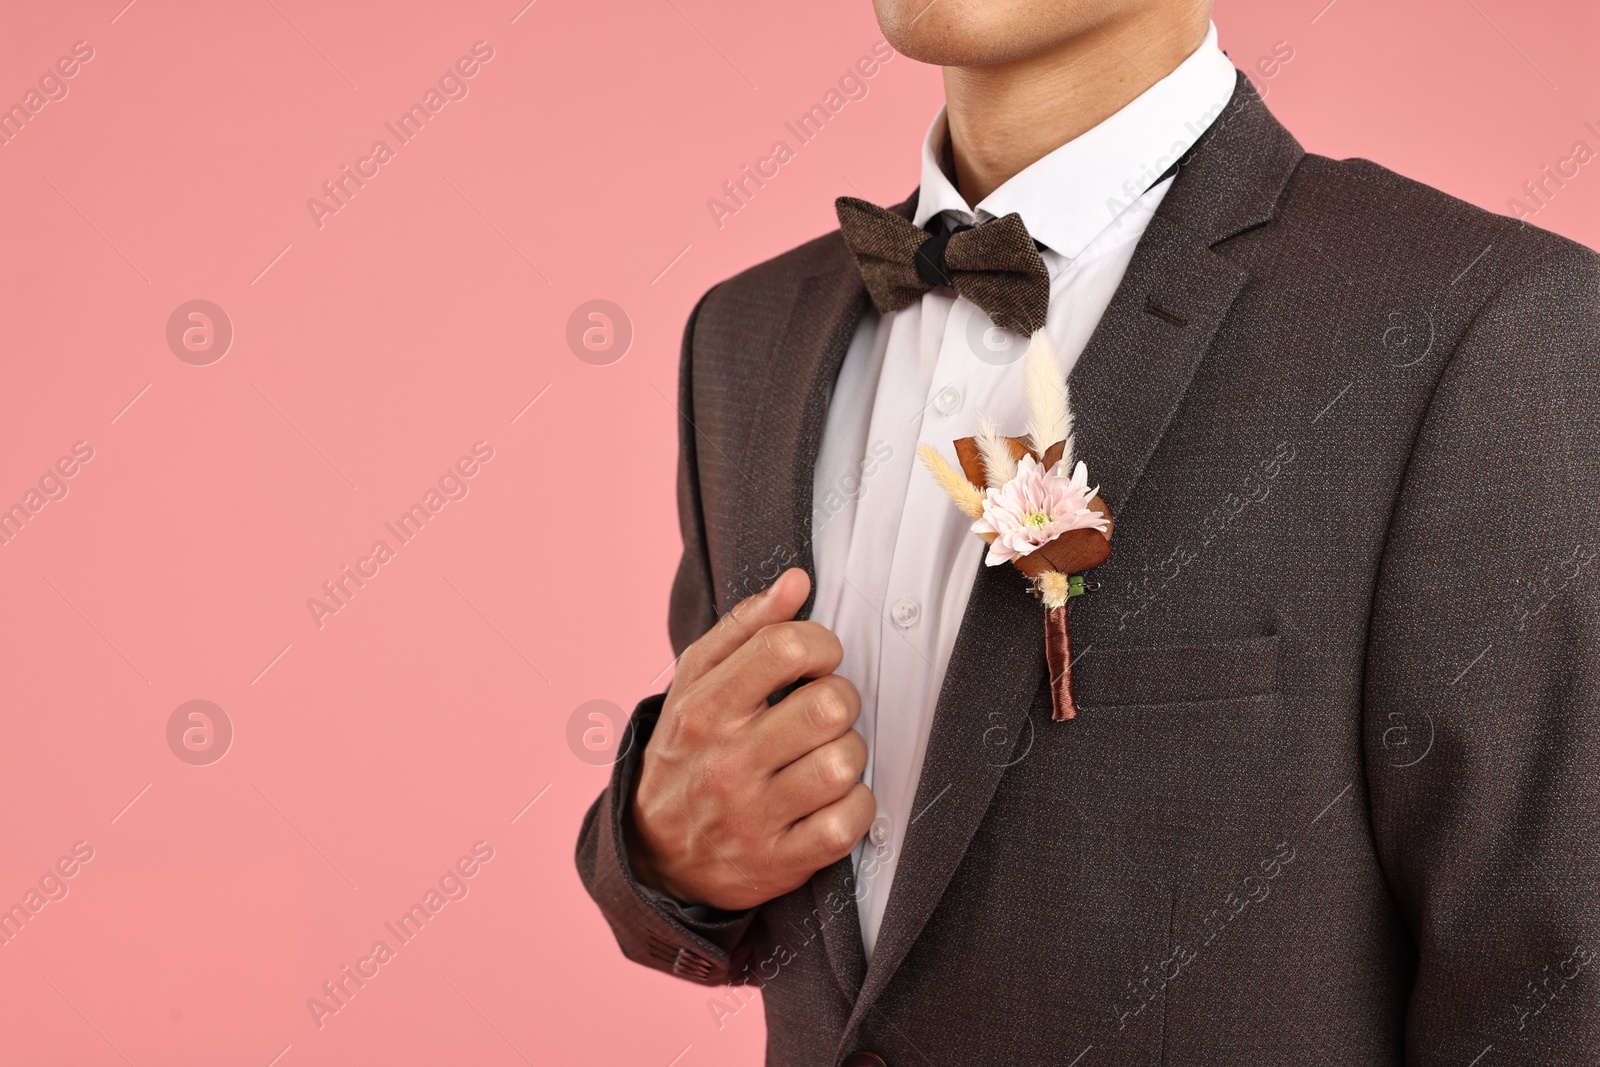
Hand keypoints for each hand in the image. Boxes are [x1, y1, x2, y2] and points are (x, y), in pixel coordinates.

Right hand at [626, 568, 872, 910]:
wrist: (653, 854)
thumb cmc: (687, 752)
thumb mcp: (696, 682)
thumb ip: (746, 626)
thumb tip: (797, 582)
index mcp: (705, 708)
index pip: (784, 648)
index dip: (820, 645)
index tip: (817, 661)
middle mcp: (726, 761)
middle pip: (828, 704)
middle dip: (840, 700)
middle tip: (824, 712)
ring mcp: (752, 816)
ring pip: (844, 763)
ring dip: (849, 755)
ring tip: (826, 756)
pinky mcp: (778, 862)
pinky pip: (847, 823)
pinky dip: (854, 808)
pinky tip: (833, 800)